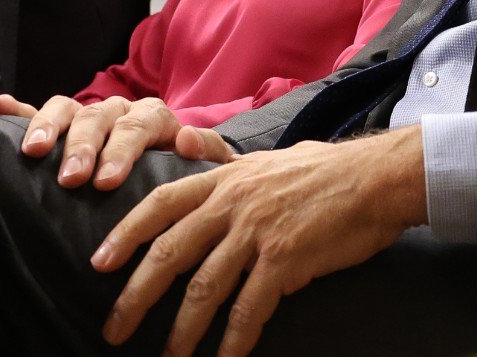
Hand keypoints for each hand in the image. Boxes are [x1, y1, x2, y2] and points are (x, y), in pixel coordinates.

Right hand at [0, 93, 234, 190]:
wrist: (180, 163)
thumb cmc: (192, 173)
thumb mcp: (212, 165)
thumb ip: (208, 152)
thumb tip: (186, 139)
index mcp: (154, 117)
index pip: (137, 126)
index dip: (121, 152)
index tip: (106, 182)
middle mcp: (119, 110)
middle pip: (97, 119)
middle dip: (82, 148)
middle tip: (70, 179)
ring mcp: (88, 115)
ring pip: (65, 110)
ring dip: (47, 128)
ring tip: (31, 152)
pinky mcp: (63, 125)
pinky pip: (34, 110)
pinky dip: (13, 109)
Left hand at [94, 126, 427, 356]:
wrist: (377, 178)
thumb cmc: (324, 170)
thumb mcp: (264, 156)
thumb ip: (220, 156)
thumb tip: (183, 140)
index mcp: (225, 179)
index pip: (162, 204)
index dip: (126, 234)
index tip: (99, 262)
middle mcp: (234, 203)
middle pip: (170, 252)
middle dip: (136, 295)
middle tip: (113, 329)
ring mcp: (258, 232)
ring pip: (204, 287)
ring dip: (182, 330)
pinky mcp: (286, 260)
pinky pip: (248, 309)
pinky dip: (232, 340)